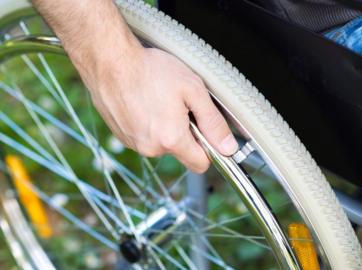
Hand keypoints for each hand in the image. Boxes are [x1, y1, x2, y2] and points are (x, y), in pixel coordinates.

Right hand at [84, 47, 237, 172]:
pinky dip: (148, 124)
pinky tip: (144, 102)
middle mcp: (151, 148)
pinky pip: (145, 137)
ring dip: (166, 127)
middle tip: (180, 104)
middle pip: (181, 152)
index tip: (207, 131)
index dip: (209, 149)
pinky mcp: (121, 136)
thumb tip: (228, 147)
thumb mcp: (193, 90)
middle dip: (186, 133)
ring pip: (162, 144)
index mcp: (171, 140)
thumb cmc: (150, 70)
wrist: (109, 60)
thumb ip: (213, 122)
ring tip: (159, 99)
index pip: (201, 164)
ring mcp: (133, 144)